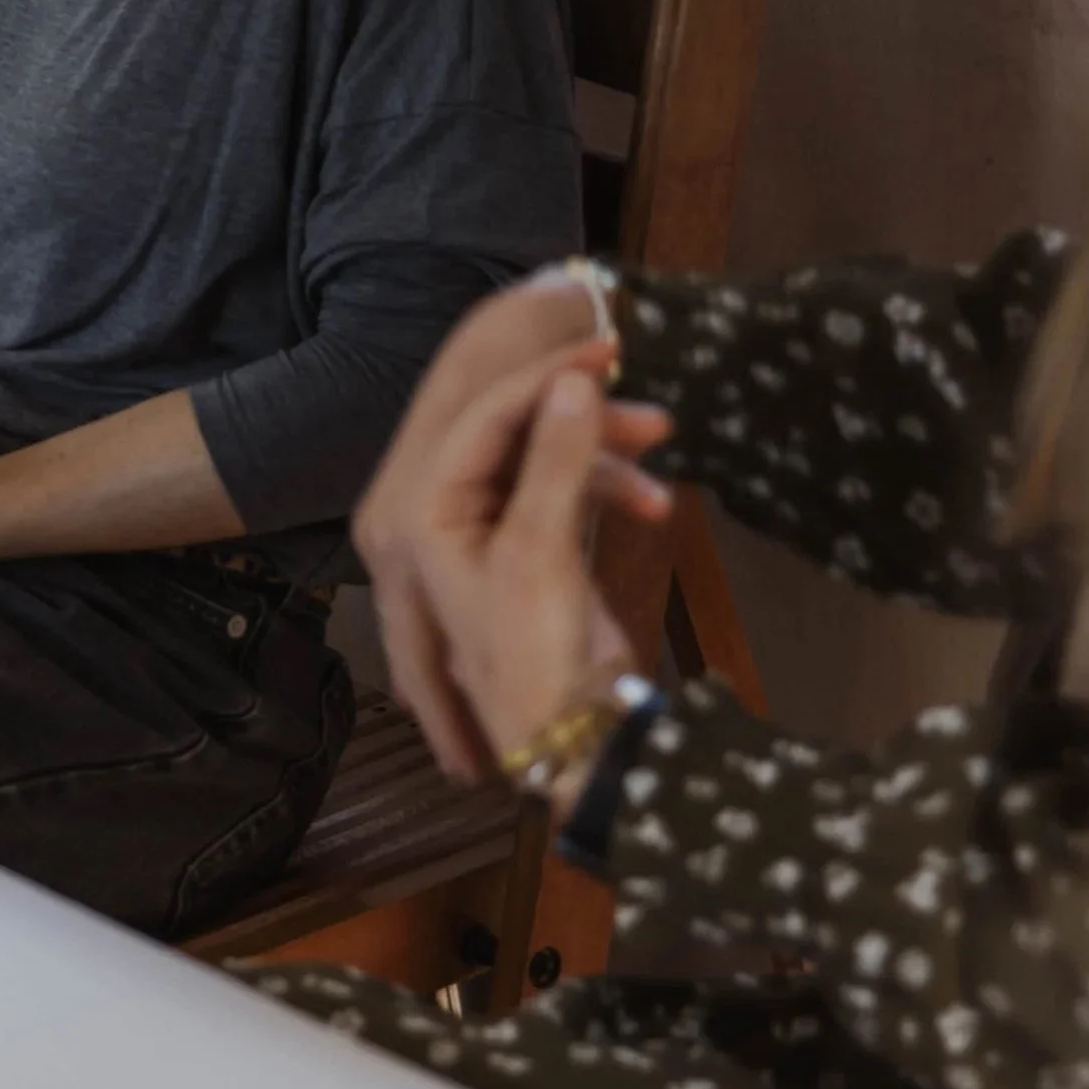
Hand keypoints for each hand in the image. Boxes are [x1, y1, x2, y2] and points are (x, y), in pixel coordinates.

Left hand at [361, 327, 668, 783]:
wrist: (578, 741)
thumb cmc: (535, 653)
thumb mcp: (541, 551)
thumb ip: (555, 460)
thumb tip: (576, 379)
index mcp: (425, 509)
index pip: (483, 418)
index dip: (543, 377)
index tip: (605, 348)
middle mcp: (446, 512)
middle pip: (511, 432)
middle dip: (579, 411)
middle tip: (632, 376)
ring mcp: (491, 529)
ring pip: (543, 458)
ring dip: (603, 450)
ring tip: (664, 433)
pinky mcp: (532, 549)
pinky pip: (565, 493)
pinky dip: (609, 491)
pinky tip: (656, 501)